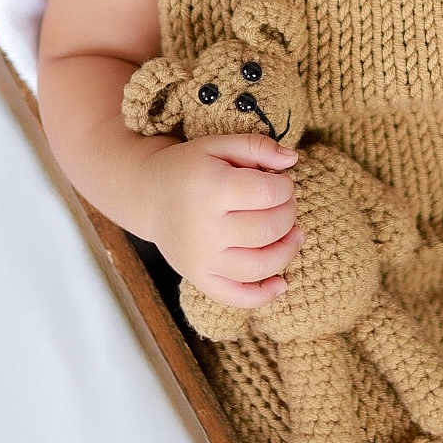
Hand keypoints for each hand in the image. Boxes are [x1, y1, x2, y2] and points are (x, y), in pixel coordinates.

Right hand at [142, 134, 302, 307]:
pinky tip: (281, 282)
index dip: (286, 187)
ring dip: (287, 250)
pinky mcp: (199, 278)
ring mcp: (201, 258)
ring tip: (293, 235)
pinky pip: (237, 296)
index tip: (282, 182)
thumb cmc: (189, 168)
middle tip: (285, 204)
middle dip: (289, 214)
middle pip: (268, 228)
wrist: (150, 197)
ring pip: (260, 266)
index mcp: (210, 188)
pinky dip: (265, 294)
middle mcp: (204, 228)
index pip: (268, 193)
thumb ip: (256, 146)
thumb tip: (292, 159)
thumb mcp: (217, 145)